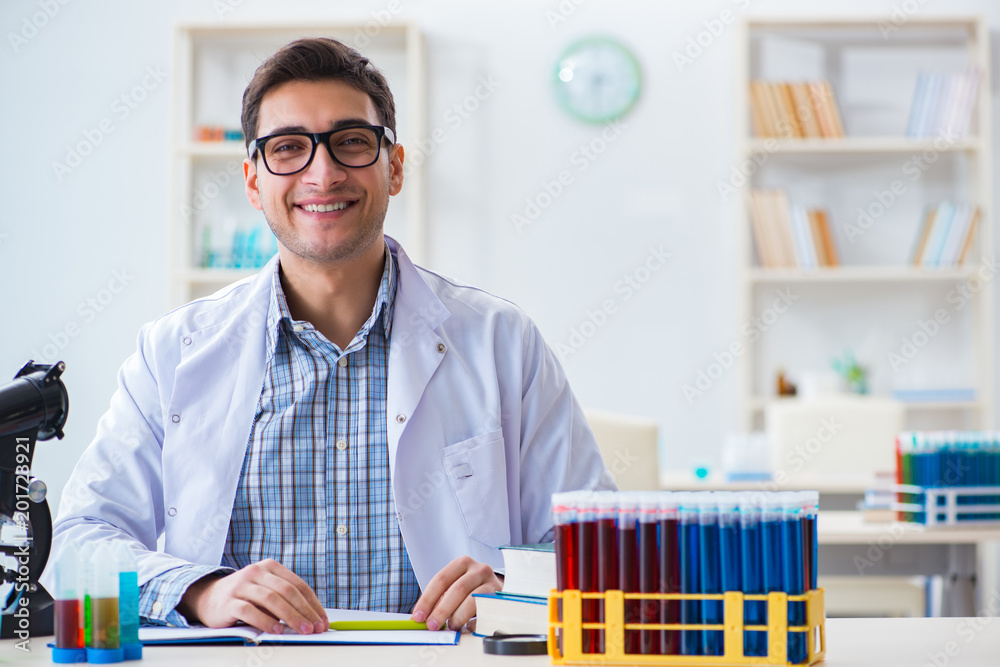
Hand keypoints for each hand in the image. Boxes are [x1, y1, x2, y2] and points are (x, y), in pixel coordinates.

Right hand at [177, 559, 327, 634]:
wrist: (208, 597)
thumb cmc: (244, 597)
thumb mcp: (266, 591)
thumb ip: (285, 599)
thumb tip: (312, 619)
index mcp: (270, 567)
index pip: (298, 585)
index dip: (313, 604)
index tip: (322, 620)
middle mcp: (256, 571)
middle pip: (287, 591)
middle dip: (305, 611)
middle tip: (316, 628)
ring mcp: (241, 585)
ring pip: (271, 599)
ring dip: (290, 616)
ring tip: (302, 630)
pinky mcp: (229, 601)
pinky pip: (250, 610)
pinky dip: (265, 621)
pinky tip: (276, 630)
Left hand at [410, 555, 501, 631]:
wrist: (497, 588)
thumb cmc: (471, 589)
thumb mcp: (455, 587)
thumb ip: (439, 599)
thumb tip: (421, 618)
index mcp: (462, 563)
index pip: (441, 579)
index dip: (428, 599)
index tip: (418, 616)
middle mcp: (479, 569)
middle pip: (458, 589)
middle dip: (442, 610)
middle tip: (432, 625)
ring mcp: (492, 583)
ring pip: (473, 600)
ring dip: (458, 617)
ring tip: (451, 626)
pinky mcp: (501, 598)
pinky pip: (487, 612)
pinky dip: (475, 622)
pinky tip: (468, 626)